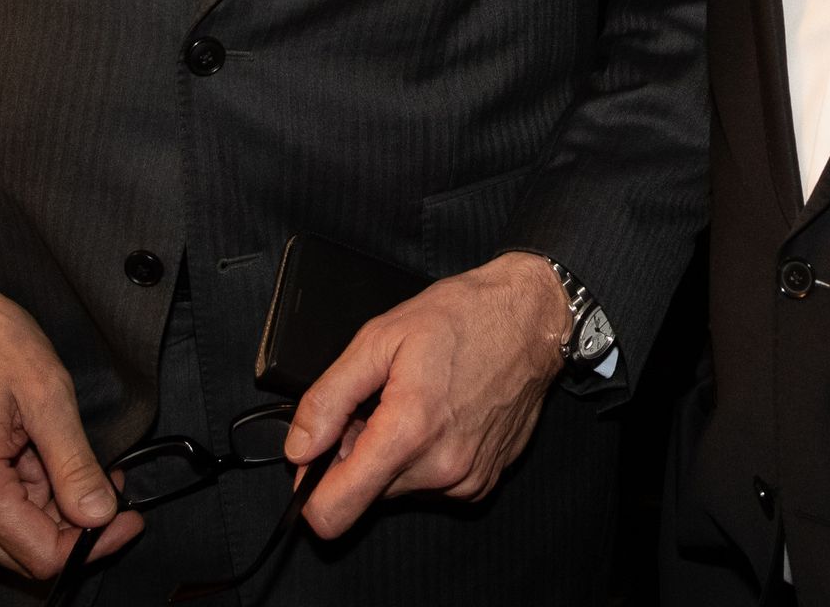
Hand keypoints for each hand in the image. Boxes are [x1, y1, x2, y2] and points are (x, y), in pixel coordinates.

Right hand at [0, 278, 142, 578]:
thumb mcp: (48, 394)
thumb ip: (73, 463)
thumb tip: (100, 514)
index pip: (40, 554)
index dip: (91, 542)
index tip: (126, 517)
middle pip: (23, 553)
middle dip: (73, 525)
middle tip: (110, 482)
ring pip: (9, 536)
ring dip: (49, 506)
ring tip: (69, 453)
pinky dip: (25, 494)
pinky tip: (40, 454)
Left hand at [284, 252, 570, 537]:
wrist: (531, 318)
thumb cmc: (463, 317)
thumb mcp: (381, 337)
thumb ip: (329, 398)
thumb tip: (298, 446)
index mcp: (408, 432)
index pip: (334, 512)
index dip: (311, 489)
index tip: (315, 458)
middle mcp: (440, 469)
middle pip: (365, 496)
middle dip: (358, 456)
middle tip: (377, 403)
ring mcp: (466, 480)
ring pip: (398, 490)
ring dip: (392, 455)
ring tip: (413, 400)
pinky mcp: (483, 482)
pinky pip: (431, 484)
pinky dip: (424, 457)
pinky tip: (438, 413)